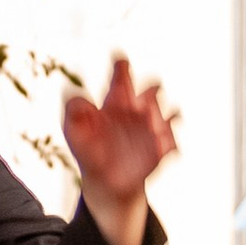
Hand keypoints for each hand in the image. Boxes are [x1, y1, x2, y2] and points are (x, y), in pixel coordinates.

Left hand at [64, 54, 176, 244]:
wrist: (105, 181)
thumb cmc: (88, 148)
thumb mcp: (73, 127)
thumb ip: (73, 108)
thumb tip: (79, 95)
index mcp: (116, 100)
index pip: (122, 76)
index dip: (122, 66)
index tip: (121, 63)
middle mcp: (138, 110)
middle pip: (153, 88)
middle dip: (150, 92)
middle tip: (137, 105)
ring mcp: (153, 128)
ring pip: (171, 111)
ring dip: (163, 117)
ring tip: (150, 126)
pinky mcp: (161, 150)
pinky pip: (172, 143)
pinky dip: (168, 143)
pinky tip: (159, 148)